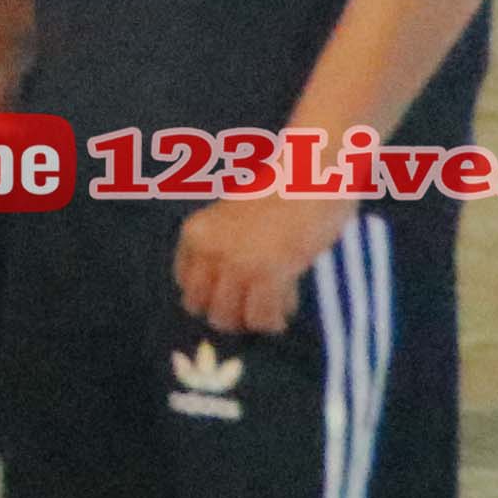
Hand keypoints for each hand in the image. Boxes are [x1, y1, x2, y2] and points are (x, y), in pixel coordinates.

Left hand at [174, 188, 352, 339]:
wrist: (313, 177)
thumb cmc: (281, 195)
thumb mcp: (233, 219)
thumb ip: (223, 248)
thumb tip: (227, 295)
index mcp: (195, 234)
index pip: (185, 284)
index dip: (211, 295)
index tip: (235, 296)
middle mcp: (208, 250)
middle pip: (200, 307)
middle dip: (229, 313)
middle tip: (255, 309)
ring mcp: (235, 263)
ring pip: (227, 318)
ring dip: (251, 320)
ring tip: (275, 306)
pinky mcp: (267, 273)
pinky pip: (262, 318)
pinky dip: (274, 320)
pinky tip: (288, 305)